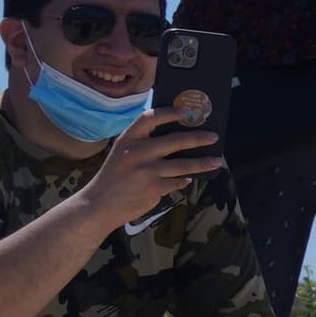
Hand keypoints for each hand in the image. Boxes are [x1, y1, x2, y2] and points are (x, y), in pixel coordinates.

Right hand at [84, 106, 226, 224]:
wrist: (99, 204)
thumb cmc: (114, 177)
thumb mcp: (122, 154)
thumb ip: (142, 145)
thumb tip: (176, 140)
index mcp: (128, 139)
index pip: (150, 118)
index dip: (169, 113)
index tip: (186, 112)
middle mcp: (137, 152)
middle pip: (175, 140)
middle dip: (198, 138)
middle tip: (213, 136)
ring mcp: (146, 170)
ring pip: (183, 164)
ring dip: (202, 163)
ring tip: (216, 161)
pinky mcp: (154, 187)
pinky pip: (177, 182)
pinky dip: (184, 180)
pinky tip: (189, 179)